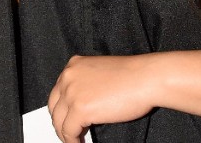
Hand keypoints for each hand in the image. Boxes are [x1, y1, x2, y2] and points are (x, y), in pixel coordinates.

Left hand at [47, 54, 164, 142]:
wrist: (146, 78)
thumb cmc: (132, 76)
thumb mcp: (100, 73)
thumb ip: (86, 84)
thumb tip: (82, 104)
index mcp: (74, 65)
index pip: (58, 91)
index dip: (62, 109)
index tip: (65, 120)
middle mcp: (68, 76)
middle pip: (54, 106)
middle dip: (60, 122)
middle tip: (68, 133)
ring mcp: (72, 92)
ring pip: (59, 121)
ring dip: (65, 134)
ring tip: (74, 141)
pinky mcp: (80, 109)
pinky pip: (69, 131)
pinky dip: (72, 141)